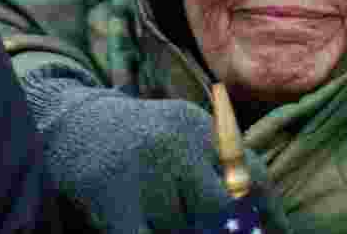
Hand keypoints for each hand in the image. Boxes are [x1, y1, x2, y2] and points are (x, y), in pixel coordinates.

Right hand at [23, 71, 268, 232]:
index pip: (253, 175)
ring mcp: (146, 170)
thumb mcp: (186, 137)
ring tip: (167, 219)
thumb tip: (261, 220)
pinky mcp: (114, 197)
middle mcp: (179, 144)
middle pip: (221, 206)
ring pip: (180, 228)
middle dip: (224, 230)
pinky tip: (150, 233)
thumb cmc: (141, 140)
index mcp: (204, 129)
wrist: (75, 124)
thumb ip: (219, 166)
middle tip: (217, 231)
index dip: (271, 214)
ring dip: (178, 232)